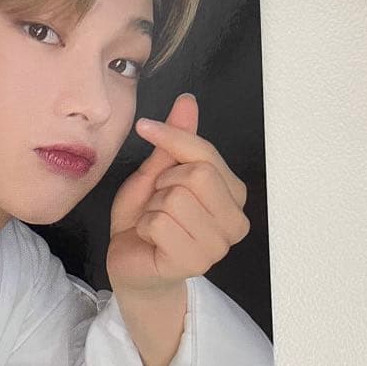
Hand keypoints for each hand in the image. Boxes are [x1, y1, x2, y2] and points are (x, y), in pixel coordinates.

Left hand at [107, 94, 249, 294]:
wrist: (131, 264)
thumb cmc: (146, 219)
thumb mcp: (158, 172)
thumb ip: (176, 141)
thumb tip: (187, 101)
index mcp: (233, 194)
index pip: (207, 153)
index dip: (172, 137)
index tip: (145, 127)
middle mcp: (235, 220)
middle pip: (197, 175)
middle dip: (163, 182)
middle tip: (157, 200)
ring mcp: (219, 245)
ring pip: (176, 199)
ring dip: (152, 207)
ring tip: (154, 221)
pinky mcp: (196, 262)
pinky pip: (161, 223)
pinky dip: (145, 226)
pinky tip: (151, 239)